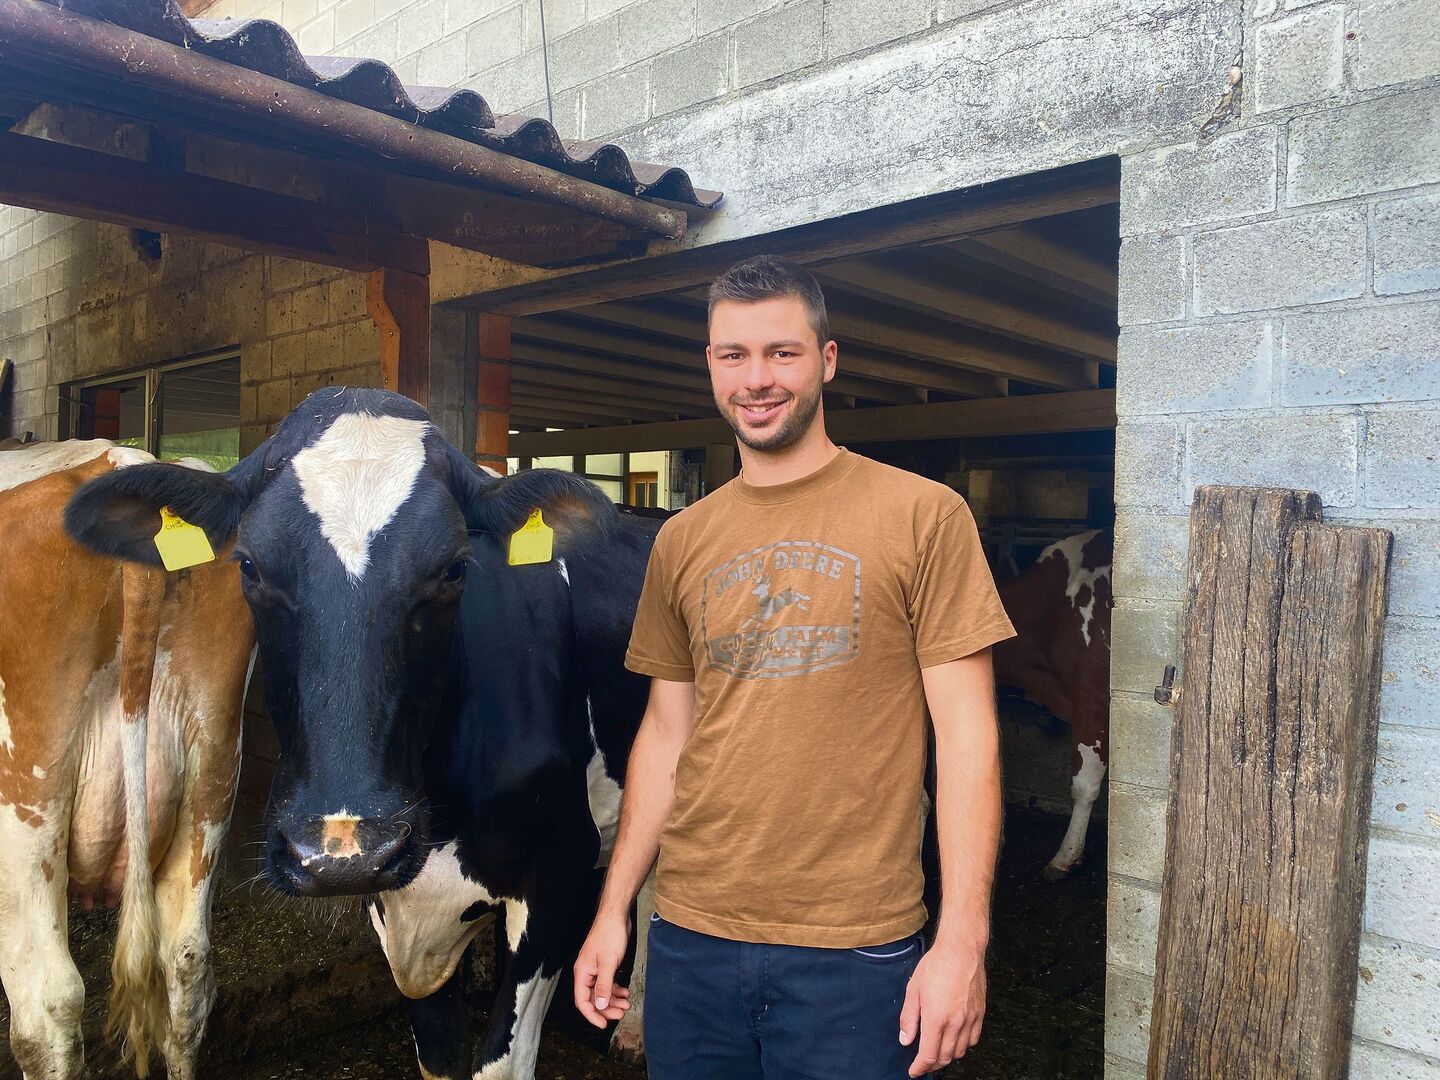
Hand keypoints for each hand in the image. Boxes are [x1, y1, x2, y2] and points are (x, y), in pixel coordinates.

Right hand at [573, 910, 631, 1028]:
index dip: (592, 1015)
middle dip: (606, 1008)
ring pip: (601, 991)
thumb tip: (598, 1006)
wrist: (616, 916)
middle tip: (621, 1014)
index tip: (603, 1024)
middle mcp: (586, 972)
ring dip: (612, 1000)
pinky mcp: (604, 964)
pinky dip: (615, 989)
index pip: (582, 1000)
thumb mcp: (608, 963)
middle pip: (592, 998)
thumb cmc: (609, 935)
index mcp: (582, 972)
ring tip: (626, 1004)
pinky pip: (607, 983)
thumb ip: (603, 986)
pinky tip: (625, 992)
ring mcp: (595, 968)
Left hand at [898, 937, 985, 1075]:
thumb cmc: (936, 965)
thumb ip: (908, 1018)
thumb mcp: (913, 989)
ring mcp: (970, 1019)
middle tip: (923, 1062)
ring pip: (959, 1051)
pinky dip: (963, 1046)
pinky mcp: (980, 1013)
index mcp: (936, 1017)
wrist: (961, 950)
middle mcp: (955, 1022)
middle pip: (945, 1057)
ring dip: (947, 1056)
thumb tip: (906, 1040)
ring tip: (937, 1051)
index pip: (929, 1055)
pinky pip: (973, 1039)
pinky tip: (955, 1039)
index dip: (920, 1067)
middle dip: (932, 1064)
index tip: (914, 1071)